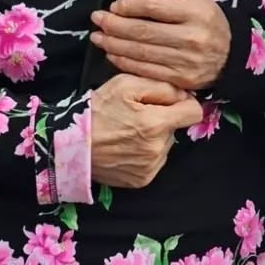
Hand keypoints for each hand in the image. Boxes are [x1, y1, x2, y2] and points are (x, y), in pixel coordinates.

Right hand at [89, 73, 203, 188]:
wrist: (70, 145)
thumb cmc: (98, 110)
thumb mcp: (127, 84)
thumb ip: (161, 86)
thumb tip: (185, 94)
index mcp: (157, 123)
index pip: (194, 112)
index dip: (185, 103)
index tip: (172, 101)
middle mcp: (158, 149)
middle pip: (177, 128)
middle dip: (164, 119)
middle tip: (138, 115)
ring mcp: (150, 167)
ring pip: (166, 144)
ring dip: (155, 137)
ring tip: (128, 132)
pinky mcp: (142, 180)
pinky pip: (155, 161)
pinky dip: (146, 153)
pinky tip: (126, 147)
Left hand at [90, 0, 232, 90]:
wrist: (231, 55)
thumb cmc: (207, 21)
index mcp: (194, 11)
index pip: (153, 6)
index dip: (128, 5)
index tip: (114, 5)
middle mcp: (191, 36)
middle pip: (143, 31)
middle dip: (114, 25)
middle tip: (96, 20)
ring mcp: (185, 60)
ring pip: (141, 52)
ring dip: (114, 44)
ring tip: (97, 37)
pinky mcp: (179, 79)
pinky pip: (145, 70)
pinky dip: (125, 62)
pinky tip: (112, 54)